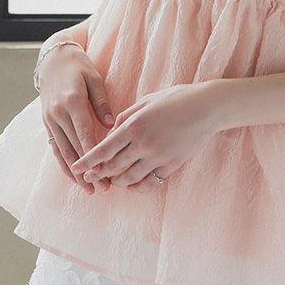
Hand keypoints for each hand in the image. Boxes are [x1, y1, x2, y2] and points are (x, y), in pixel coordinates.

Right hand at [37, 42, 114, 194]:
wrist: (53, 61)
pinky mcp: (47, 124)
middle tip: (102, 187)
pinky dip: (63, 164)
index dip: (93, 154)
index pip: (84, 133)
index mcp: (72, 101)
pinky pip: (55, 148)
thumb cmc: (79, 67)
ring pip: (62, 152)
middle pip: (74, 147)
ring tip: (89, 189)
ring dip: (75, 173)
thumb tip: (112, 125)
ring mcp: (50, 120)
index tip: (104, 171)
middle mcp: (58, 113)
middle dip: (88, 170)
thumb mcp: (94, 79)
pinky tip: (73, 178)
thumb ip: (101, 102)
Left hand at [70, 82, 216, 188]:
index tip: (77, 169)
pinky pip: (149, 182)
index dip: (87, 161)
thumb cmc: (176, 99)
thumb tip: (112, 132)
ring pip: (129, 178)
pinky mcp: (171, 165)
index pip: (103, 149)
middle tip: (90, 178)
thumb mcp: (147, 101)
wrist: (207, 107)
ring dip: (118, 182)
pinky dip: (138, 186)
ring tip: (113, 181)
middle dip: (99, 174)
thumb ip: (126, 116)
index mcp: (134, 125)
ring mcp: (158, 156)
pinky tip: (133, 184)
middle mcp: (143, 143)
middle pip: (113, 167)